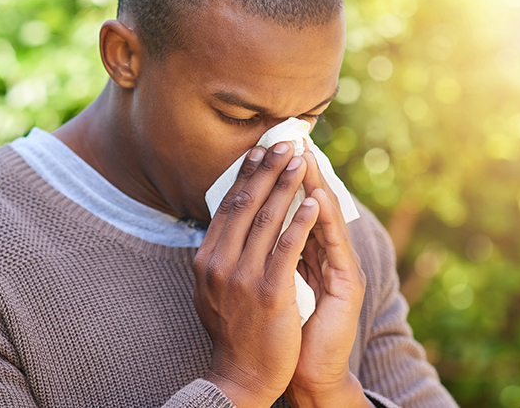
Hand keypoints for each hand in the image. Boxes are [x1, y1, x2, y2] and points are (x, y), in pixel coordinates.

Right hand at [193, 142, 319, 407]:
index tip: (259, 151)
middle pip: (245, 204)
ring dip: (286, 185)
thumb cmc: (233, 332)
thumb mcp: (212, 290)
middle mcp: (219, 262)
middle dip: (267, 169)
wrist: (241, 376)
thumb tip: (224, 228)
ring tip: (301, 161)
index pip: (227, 207)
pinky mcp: (269, 291)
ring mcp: (242, 276)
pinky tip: (313, 202)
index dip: (245, 175)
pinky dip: (301, 221)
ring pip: (266, 219)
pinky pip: (287, 247)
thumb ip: (219, 258)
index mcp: (206, 259)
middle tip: (284, 143)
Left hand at [286, 150, 370, 407]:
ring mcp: (340, 268)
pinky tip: (318, 197)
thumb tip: (246, 225)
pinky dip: (324, 219)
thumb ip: (268, 255)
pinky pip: (334, 245)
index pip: (293, 208)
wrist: (303, 373)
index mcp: (306, 255)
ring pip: (326, 217)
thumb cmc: (281, 331)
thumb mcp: (270, 284)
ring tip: (303, 155)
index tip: (265, 150)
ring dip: (314, 184)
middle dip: (296, 171)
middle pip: (312, 204)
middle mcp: (327, 256)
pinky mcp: (349, 284)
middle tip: (287, 139)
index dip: (279, 180)